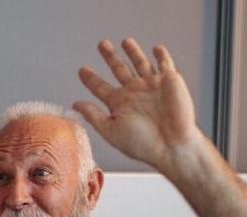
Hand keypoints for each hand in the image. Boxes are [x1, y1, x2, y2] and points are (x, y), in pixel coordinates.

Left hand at [74, 38, 203, 171]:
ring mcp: (152, 86)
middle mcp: (134, 93)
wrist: (171, 145)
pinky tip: (156, 48)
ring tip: (125, 41)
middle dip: (110, 57)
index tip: (82, 70)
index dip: (90, 79)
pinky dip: (161, 55)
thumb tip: (75, 104)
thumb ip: (93, 115)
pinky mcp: (170, 81)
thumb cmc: (141, 143)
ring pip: (140, 63)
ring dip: (133, 52)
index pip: (100, 87)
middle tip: (102, 44)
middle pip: (119, 69)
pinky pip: (165, 64)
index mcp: (119, 104)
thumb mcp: (111, 130)